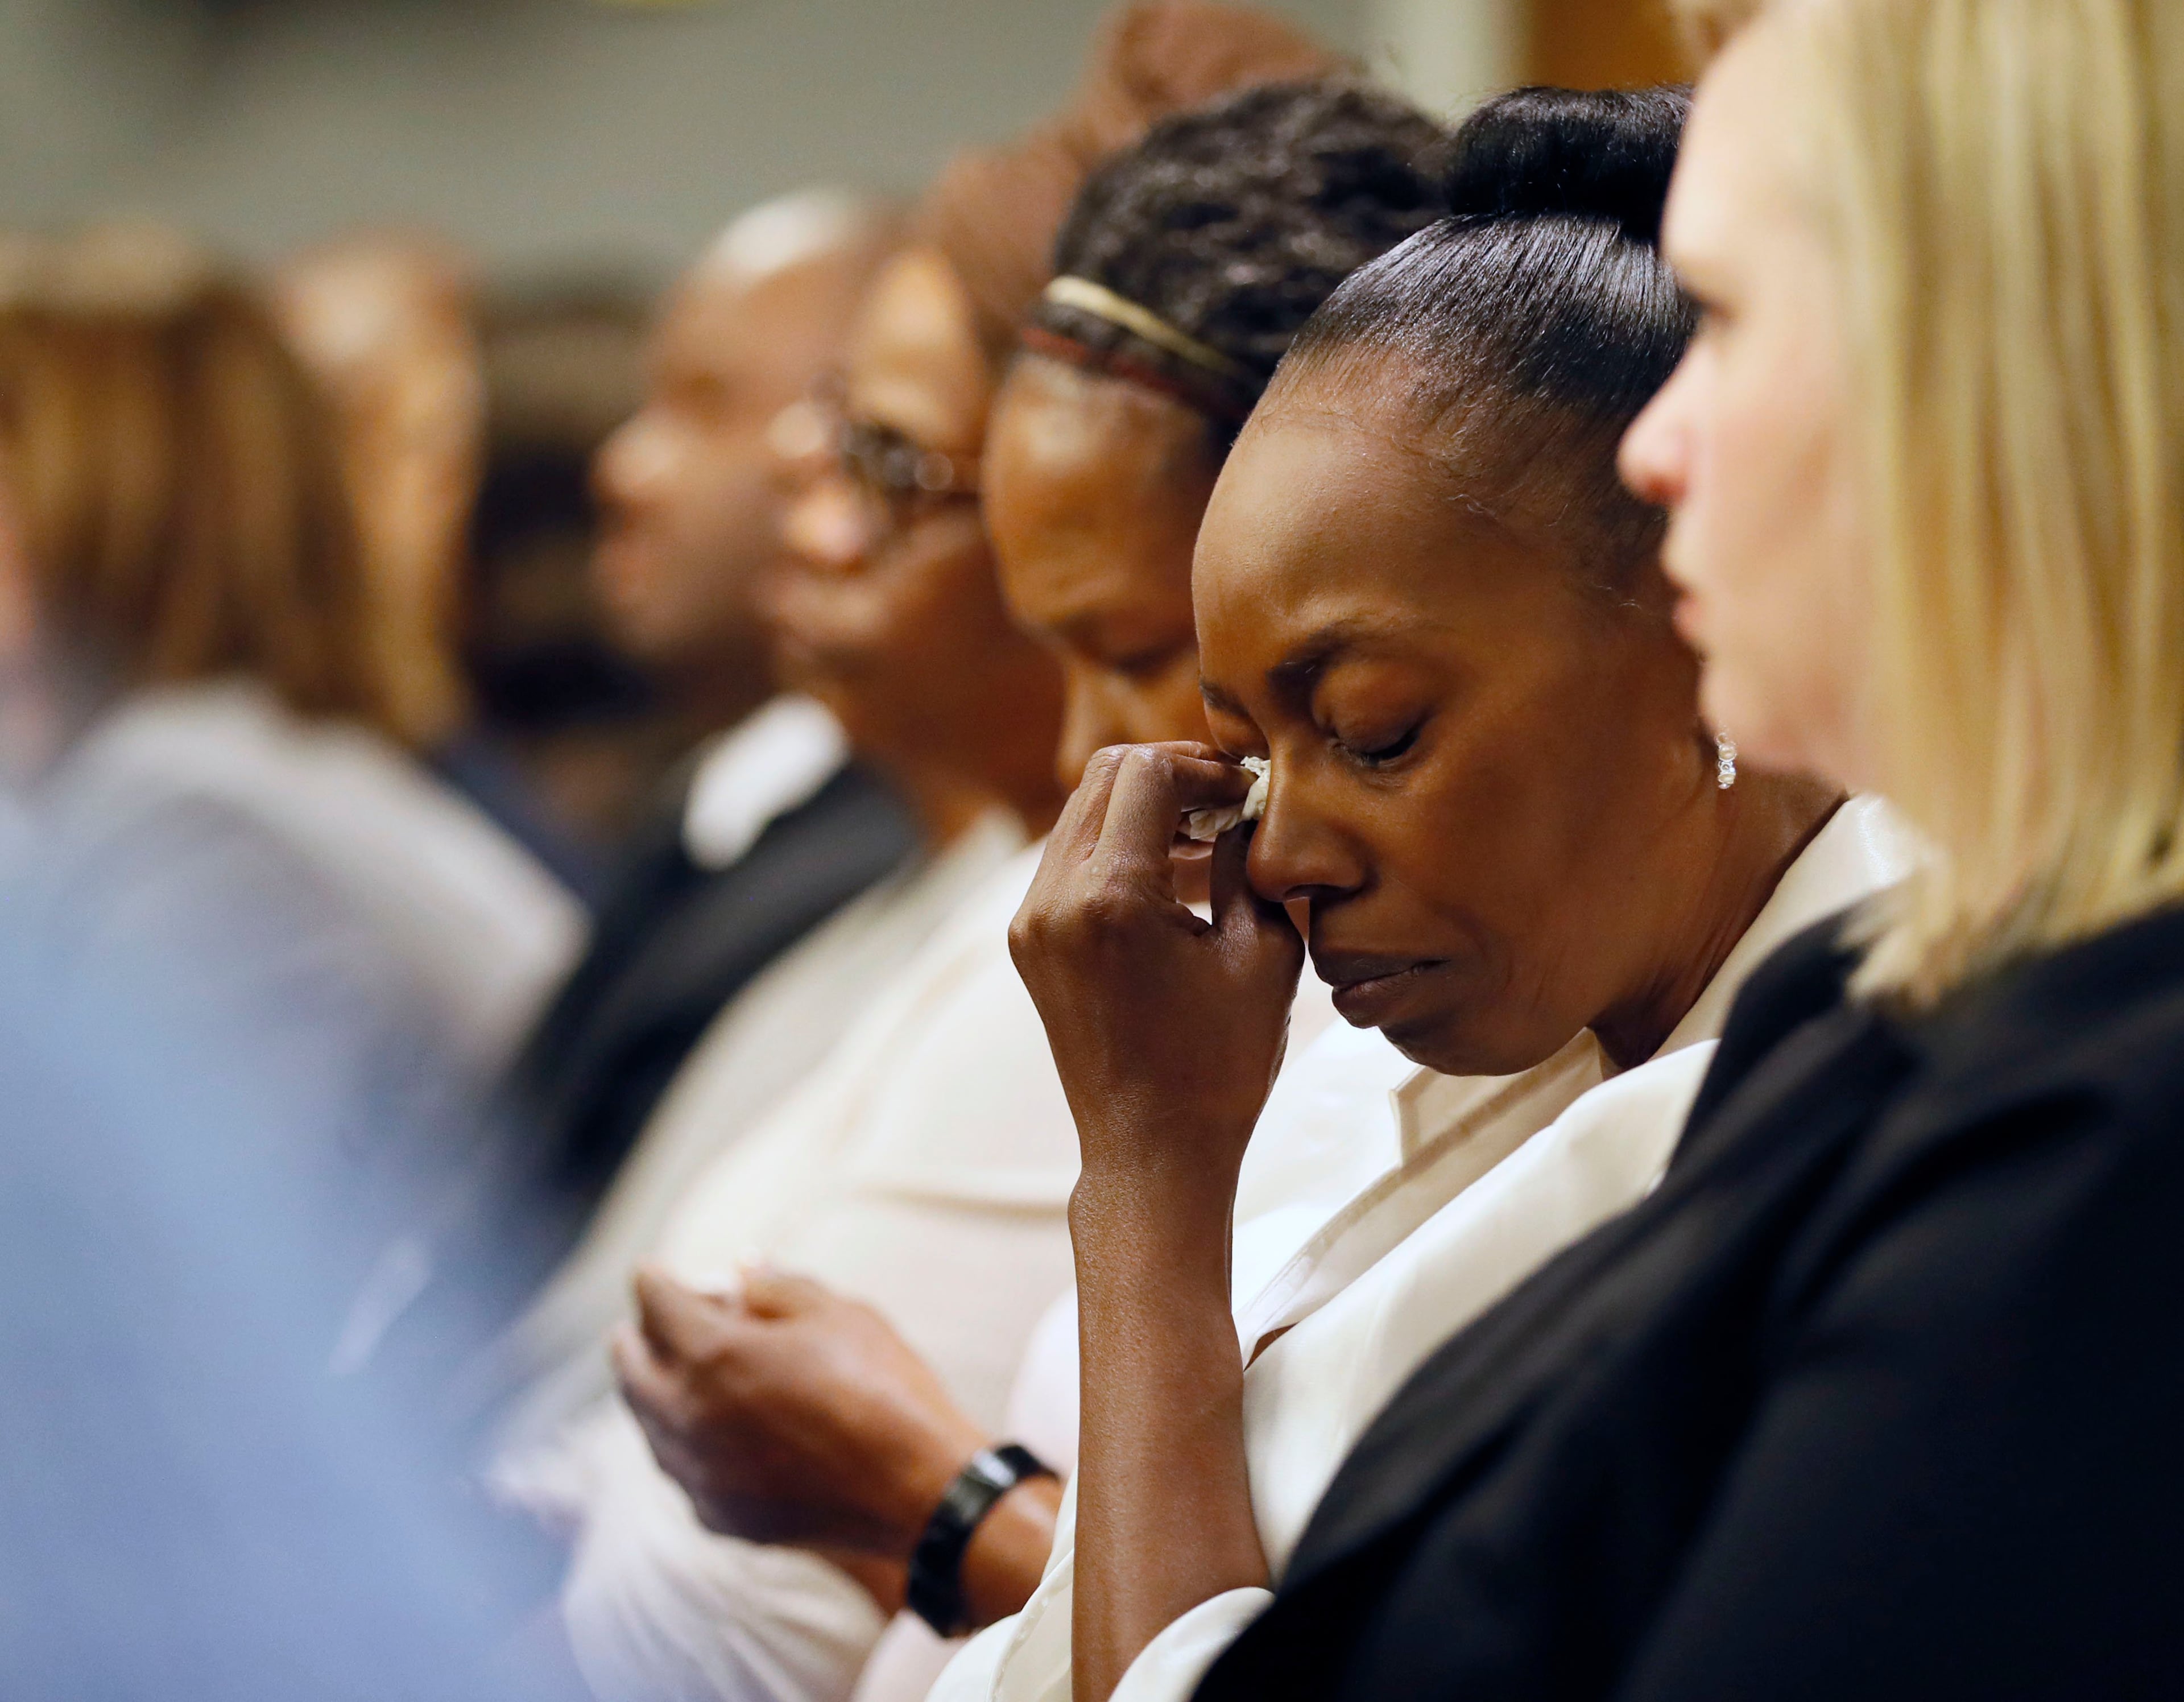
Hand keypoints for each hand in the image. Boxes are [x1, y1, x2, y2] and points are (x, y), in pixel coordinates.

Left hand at [612, 1267, 986, 1556]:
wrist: (918, 1493)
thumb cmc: (884, 1390)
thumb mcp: (839, 1315)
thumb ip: (779, 1287)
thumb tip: (742, 1270)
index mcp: (713, 1354)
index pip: (656, 1304)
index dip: (654, 1281)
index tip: (654, 1272)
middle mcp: (689, 1416)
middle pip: (631, 1369)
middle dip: (634, 1338)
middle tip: (640, 1326)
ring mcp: (699, 1474)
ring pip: (648, 1425)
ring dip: (651, 1394)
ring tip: (663, 1376)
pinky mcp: (719, 1516)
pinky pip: (680, 1470)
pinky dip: (679, 1443)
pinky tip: (700, 1435)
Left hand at [1009, 742, 1303, 1210]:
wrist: (1152, 1151)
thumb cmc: (1221, 1065)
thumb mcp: (1264, 954)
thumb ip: (1250, 864)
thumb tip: (1246, 806)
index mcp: (1111, 899)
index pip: (1146, 772)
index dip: (1203, 767)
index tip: (1246, 792)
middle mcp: (1054, 900)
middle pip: (1106, 778)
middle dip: (1172, 777)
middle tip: (1230, 805)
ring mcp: (1031, 921)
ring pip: (1083, 813)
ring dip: (1146, 810)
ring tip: (1211, 843)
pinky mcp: (1028, 941)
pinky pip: (1070, 859)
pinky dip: (1121, 848)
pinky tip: (1178, 879)